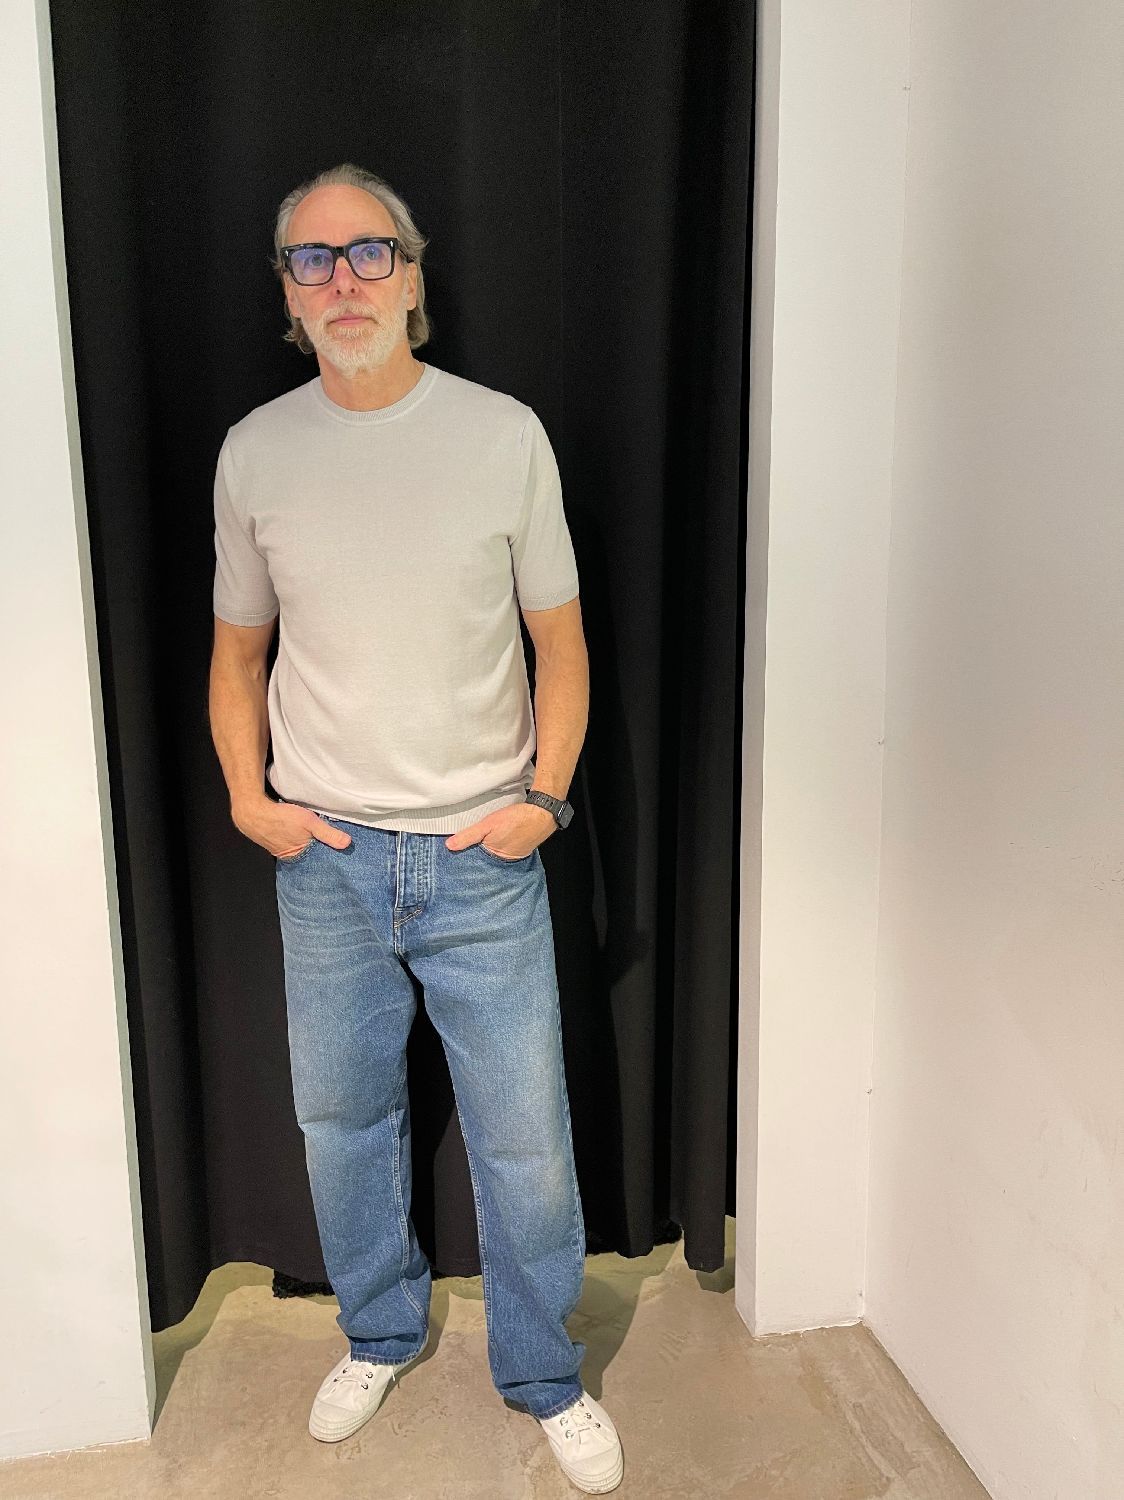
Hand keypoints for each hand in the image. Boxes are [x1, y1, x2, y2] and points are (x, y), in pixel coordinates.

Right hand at [232, 795, 352, 858]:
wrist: (252, 812)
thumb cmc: (281, 817)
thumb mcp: (309, 822)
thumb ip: (327, 833)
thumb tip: (347, 844)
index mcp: (298, 857)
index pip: (317, 863)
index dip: (327, 859)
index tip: (339, 859)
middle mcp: (289, 857)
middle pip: (308, 857)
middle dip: (318, 854)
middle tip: (331, 851)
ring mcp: (280, 850)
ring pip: (299, 850)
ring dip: (306, 847)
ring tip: (318, 843)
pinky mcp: (274, 842)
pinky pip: (289, 844)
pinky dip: (296, 841)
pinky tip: (299, 836)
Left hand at [445, 801, 555, 859]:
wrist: (542, 813)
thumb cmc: (517, 819)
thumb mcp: (487, 825)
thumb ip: (469, 835)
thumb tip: (450, 845)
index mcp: (495, 858)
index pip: (476, 861)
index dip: (467, 855)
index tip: (458, 851)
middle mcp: (505, 861)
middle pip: (487, 858)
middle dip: (479, 852)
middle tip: (471, 843)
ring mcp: (515, 856)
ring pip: (497, 853)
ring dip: (492, 847)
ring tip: (487, 838)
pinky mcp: (522, 849)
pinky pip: (508, 849)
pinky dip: (503, 844)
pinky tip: (501, 836)